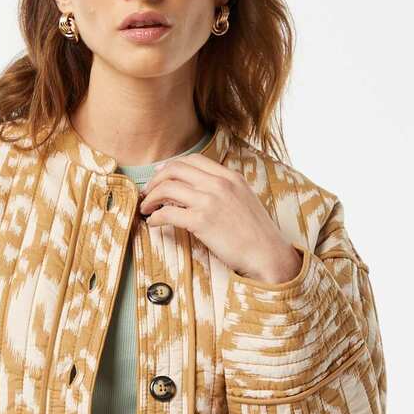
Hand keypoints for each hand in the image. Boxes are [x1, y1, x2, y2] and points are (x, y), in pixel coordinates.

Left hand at [137, 152, 303, 282]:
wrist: (268, 254)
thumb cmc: (257, 234)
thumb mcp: (245, 200)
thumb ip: (224, 190)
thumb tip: (198, 191)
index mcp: (230, 176)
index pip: (193, 159)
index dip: (171, 166)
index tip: (159, 175)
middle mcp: (219, 184)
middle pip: (175, 169)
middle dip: (155, 180)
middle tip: (147, 192)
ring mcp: (210, 201)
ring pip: (167, 188)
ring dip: (151, 198)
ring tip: (146, 208)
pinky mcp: (201, 221)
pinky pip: (167, 213)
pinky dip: (155, 217)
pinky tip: (153, 223)